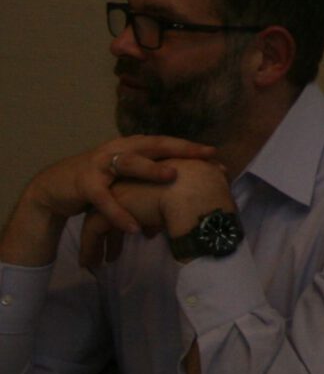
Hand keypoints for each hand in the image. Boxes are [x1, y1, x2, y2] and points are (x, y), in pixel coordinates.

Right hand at [2, 135, 215, 263]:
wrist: (55, 188)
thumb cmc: (102, 183)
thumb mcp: (131, 180)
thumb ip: (156, 183)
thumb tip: (187, 196)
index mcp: (132, 146)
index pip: (167, 144)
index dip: (191, 148)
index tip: (217, 156)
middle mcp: (118, 149)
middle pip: (153, 145)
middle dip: (180, 149)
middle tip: (204, 155)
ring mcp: (100, 164)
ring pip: (129, 164)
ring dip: (150, 169)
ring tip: (172, 177)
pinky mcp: (84, 184)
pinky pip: (104, 199)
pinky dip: (120, 214)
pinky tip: (135, 229)